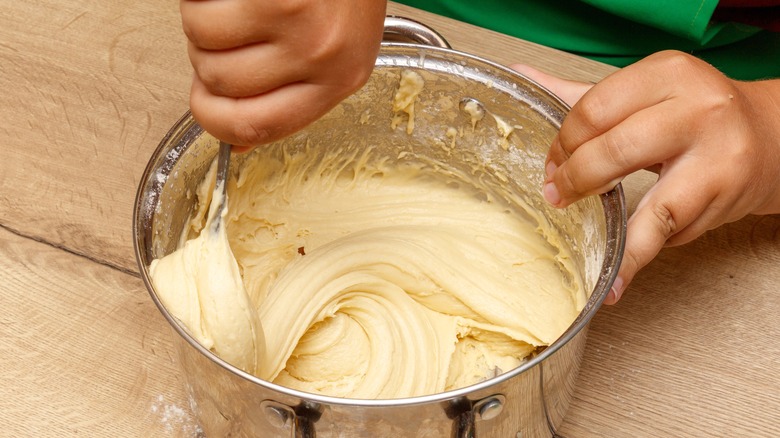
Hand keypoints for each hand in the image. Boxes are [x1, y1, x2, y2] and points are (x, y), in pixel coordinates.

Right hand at [180, 0, 386, 148]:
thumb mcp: (336, 50)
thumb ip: (290, 96)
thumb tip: (238, 139)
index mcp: (338, 79)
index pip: (258, 125)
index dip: (215, 121)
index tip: (204, 105)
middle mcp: (321, 55)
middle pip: (219, 81)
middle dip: (209, 54)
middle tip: (234, 27)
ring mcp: (296, 19)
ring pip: (202, 39)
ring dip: (204, 17)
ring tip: (239, 1)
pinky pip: (201, 7)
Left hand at [512, 51, 779, 303]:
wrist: (772, 139)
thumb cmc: (694, 115)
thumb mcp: (643, 93)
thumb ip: (585, 93)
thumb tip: (524, 78)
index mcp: (666, 73)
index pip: (595, 108)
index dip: (563, 142)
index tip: (551, 164)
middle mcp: (697, 108)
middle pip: (614, 149)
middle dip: (575, 178)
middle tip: (556, 195)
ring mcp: (716, 154)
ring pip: (646, 197)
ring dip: (605, 223)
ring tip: (581, 232)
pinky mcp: (724, 195)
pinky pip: (668, 231)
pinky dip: (635, 258)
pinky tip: (613, 282)